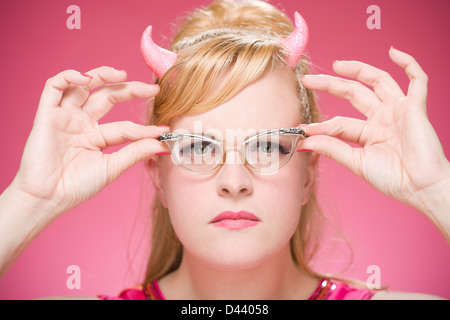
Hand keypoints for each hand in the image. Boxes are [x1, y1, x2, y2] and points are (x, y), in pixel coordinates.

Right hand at [11, 67, 169, 217]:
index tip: (164, 130)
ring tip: (123, 74)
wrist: (47, 199)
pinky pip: (54, 87)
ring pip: (83, 85)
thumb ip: (135, 152)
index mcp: (97, 136)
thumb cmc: (77, 186)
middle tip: (152, 90)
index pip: (125, 125)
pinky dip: (68, 77)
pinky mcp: (47, 114)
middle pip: (108, 96)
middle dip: (131, 90)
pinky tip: (86, 78)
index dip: (144, 127)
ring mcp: (65, 117)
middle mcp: (82, 123)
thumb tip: (162, 144)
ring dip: (102, 74)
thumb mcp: (112, 167)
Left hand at [298, 47, 449, 212]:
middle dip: (330, 84)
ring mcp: (398, 110)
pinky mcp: (415, 107)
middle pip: (353, 93)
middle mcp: (381, 118)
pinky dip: (408, 64)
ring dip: (358, 69)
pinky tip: (393, 52)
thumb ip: (332, 148)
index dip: (320, 125)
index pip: (339, 122)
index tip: (300, 130)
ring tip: (336, 64)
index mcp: (367, 133)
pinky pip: (417, 80)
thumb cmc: (392, 179)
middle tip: (309, 80)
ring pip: (377, 81)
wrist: (420, 188)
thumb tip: (304, 141)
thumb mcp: (356, 162)